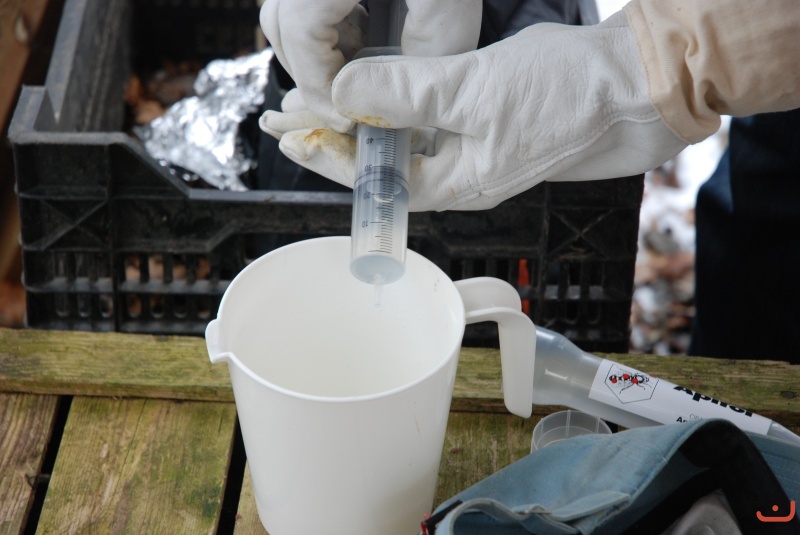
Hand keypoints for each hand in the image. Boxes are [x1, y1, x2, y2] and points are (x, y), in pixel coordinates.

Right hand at [260, 0, 481, 132]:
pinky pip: (303, 3)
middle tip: (348, 106)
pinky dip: (323, 31)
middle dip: (312, 74)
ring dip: (315, 54)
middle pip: (279, 23)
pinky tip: (360, 41)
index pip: (298, 33)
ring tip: (357, 73)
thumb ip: (404, 74)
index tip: (346, 118)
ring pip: (284, 13)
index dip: (318, 86)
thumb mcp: (445, 18)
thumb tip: (355, 110)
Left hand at [262, 11, 687, 210]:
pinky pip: (427, 128)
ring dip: (363, 125)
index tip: (292, 133)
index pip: (373, 181)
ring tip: (322, 105)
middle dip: (336, 142)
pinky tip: (380, 95)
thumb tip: (345, 94)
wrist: (638, 87)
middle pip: (382, 168)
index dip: (328, 156)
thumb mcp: (475, 91)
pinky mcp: (488, 129)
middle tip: (291, 119)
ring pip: (402, 147)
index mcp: (455, 185)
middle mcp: (461, 178)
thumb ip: (407, 94)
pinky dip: (396, 111)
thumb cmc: (567, 96)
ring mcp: (476, 155)